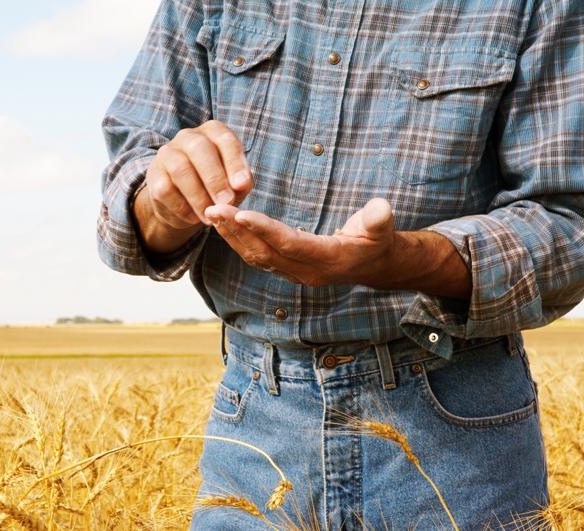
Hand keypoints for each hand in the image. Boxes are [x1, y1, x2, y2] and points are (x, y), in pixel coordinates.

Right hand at [142, 120, 253, 229]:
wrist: (185, 205)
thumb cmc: (217, 188)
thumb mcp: (235, 184)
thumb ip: (241, 183)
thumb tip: (241, 185)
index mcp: (213, 132)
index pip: (224, 139)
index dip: (234, 162)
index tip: (242, 186)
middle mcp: (188, 137)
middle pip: (199, 149)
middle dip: (215, 178)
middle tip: (226, 203)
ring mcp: (167, 153)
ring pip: (180, 169)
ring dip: (198, 196)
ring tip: (210, 216)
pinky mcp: (153, 174)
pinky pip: (165, 189)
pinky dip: (182, 207)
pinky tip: (194, 218)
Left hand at [204, 198, 396, 286]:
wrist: (375, 266)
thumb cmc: (378, 241)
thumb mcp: (383, 228)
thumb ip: (379, 219)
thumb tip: (380, 207)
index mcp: (327, 259)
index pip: (289, 244)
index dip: (264, 230)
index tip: (240, 213)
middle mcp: (305, 271)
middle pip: (264, 252)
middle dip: (237, 231)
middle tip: (213, 208)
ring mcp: (294, 273)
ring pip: (255, 257)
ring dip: (232, 236)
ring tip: (211, 214)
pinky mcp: (286, 269)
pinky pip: (256, 257)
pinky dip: (238, 241)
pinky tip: (224, 224)